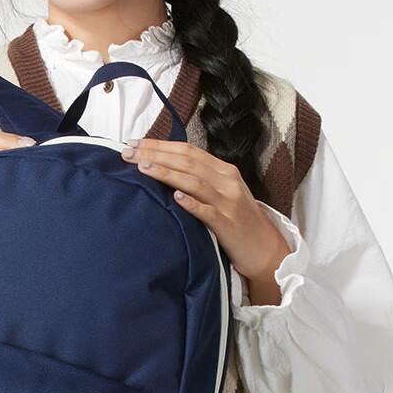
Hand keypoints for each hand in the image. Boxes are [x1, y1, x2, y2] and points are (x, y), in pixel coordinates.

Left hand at [121, 139, 290, 305]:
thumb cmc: (237, 221)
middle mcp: (226, 181)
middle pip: (188, 161)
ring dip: (167, 173)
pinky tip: (174, 197)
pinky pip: (207, 211)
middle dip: (156, 154)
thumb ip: (199, 180)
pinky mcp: (227, 223)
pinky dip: (191, 203)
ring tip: (143, 167)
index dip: (161, 145)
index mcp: (223, 171)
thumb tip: (165, 169)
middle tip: (129, 153)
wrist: (263, 247)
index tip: (135, 144)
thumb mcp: (221, 193)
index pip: (188, 151)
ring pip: (194, 181)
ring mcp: (227, 202)